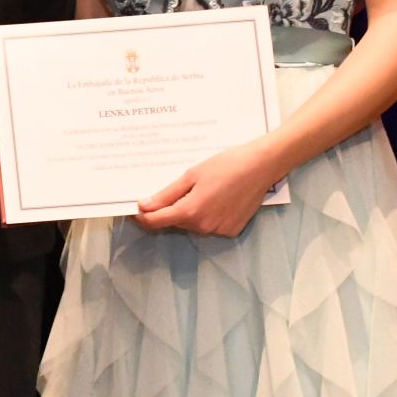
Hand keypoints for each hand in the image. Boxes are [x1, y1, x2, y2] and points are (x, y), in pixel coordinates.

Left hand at [136, 140, 284, 238]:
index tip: (135, 209)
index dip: (142, 217)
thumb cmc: (225, 165)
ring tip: (201, 190)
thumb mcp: (191, 175)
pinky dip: (207, 215)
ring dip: (189, 213)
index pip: (156, 221)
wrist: (261, 166)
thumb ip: (166, 195)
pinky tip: (216, 198)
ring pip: (193, 225)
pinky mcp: (232, 230)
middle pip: (175, 222)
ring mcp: (219, 231)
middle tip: (172, 191)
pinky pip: (211, 226)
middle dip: (168, 210)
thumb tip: (144, 207)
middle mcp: (204, 227)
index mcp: (190, 212)